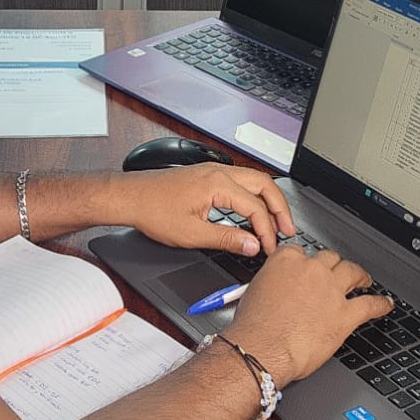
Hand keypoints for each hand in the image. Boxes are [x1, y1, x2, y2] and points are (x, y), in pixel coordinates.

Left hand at [106, 163, 293, 255]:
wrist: (130, 197)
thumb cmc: (153, 211)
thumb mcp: (191, 234)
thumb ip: (227, 239)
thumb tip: (252, 245)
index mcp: (217, 184)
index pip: (256, 208)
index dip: (268, 231)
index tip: (271, 248)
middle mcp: (218, 172)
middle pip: (265, 185)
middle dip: (281, 208)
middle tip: (289, 231)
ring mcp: (213, 171)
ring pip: (254, 180)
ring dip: (269, 200)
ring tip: (277, 222)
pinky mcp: (207, 176)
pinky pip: (241, 182)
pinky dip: (254, 196)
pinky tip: (254, 211)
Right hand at [225, 244, 392, 385]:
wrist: (262, 349)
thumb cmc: (254, 327)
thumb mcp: (254, 293)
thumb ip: (272, 284)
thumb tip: (277, 291)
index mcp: (287, 261)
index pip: (302, 252)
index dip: (308, 262)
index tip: (309, 269)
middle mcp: (312, 270)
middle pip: (330, 258)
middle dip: (334, 266)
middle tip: (337, 273)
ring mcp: (331, 290)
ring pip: (353, 272)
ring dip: (361, 276)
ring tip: (364, 280)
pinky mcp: (345, 314)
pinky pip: (370, 305)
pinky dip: (380, 304)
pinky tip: (385, 305)